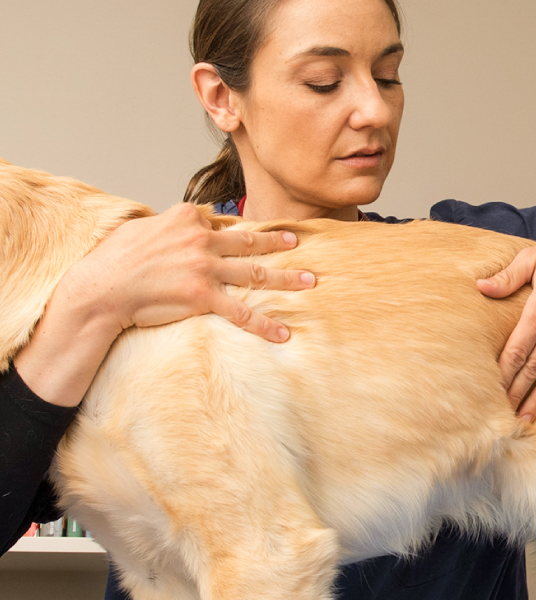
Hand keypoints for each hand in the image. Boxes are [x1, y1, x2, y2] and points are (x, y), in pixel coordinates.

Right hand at [15, 203, 314, 406]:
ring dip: (286, 278)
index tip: (262, 231)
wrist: (101, 288)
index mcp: (188, 218)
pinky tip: (283, 333)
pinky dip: (264, 324)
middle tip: (299, 245)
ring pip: (256, 273)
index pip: (224, 223)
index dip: (243, 229)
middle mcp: (202, 239)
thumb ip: (169, 224)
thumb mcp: (143, 227)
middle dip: (278, 244)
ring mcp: (205, 267)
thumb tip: (181, 225)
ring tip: (309, 282)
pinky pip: (242, 312)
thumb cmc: (115, 259)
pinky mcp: (203, 296)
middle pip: (249, 242)